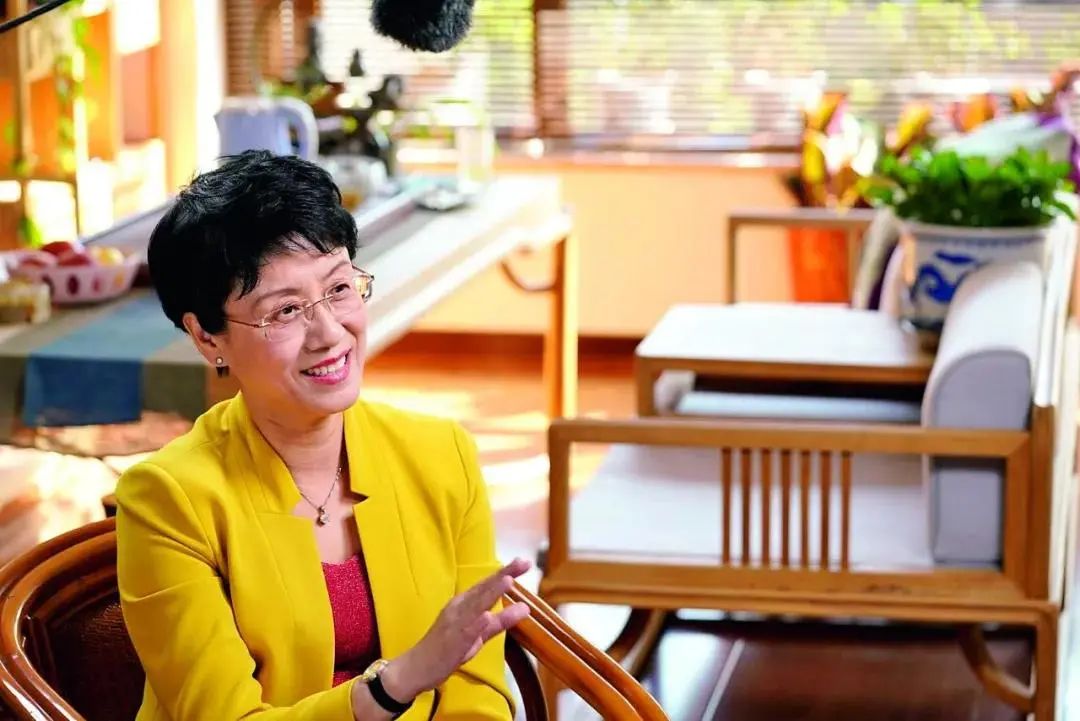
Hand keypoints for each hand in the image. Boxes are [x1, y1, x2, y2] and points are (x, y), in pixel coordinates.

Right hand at [381, 558, 531, 700]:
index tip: (524, 561)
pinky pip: (466, 632)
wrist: (416, 667)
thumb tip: (525, 607)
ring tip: (508, 580)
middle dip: (504, 575)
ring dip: (491, 592)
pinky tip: (486, 615)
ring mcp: (455, 624)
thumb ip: (501, 621)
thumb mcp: (479, 634)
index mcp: (464, 603)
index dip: (506, 572)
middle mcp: (459, 608)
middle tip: (523, 562)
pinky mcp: (452, 642)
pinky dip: (476, 623)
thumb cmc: (448, 648)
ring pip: (476, 606)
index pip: (488, 584)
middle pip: (484, 589)